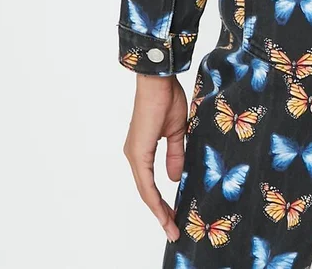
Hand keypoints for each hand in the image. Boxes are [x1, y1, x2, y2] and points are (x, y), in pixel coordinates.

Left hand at [123, 73, 187, 241]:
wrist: (159, 80)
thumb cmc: (167, 98)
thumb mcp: (177, 132)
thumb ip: (175, 155)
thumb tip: (175, 178)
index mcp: (143, 150)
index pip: (151, 185)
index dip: (162, 203)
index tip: (174, 217)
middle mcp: (135, 156)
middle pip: (146, 193)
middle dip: (161, 213)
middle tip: (173, 230)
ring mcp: (134, 155)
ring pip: (145, 191)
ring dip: (158, 210)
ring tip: (171, 227)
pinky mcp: (138, 152)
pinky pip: (145, 182)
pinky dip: (154, 199)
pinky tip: (162, 211)